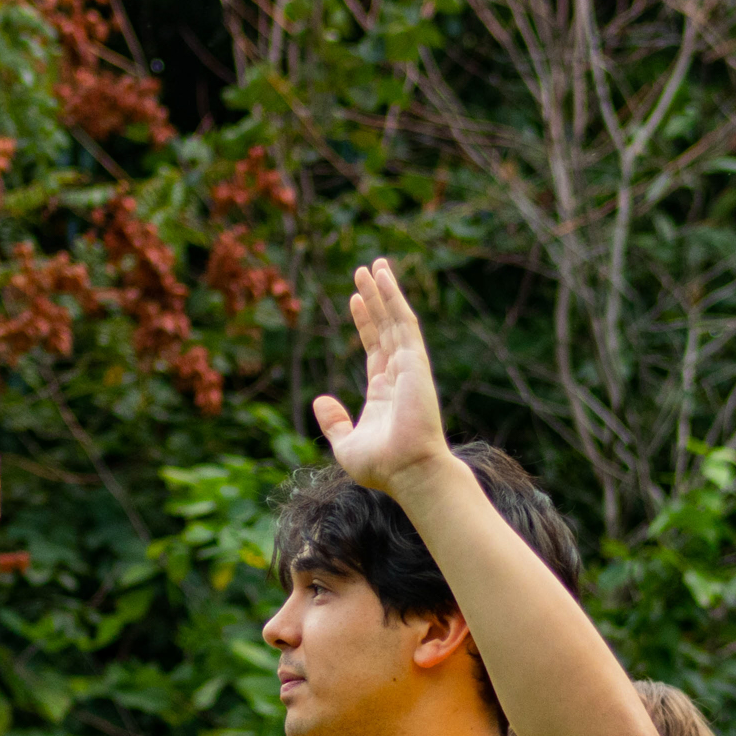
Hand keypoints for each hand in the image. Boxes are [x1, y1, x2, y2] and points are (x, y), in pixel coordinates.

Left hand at [308, 261, 453, 496]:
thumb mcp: (346, 444)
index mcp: (384, 393)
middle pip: (385, 328)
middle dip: (375, 299)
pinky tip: (384, 276)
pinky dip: (394, 298)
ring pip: (395, 319)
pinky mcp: (415, 361)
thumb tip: (320, 400)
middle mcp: (399, 376)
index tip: (355, 300)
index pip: (374, 348)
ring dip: (384, 291)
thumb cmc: (382, 465)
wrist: (409, 470)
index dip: (364, 322)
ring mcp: (408, 366)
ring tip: (372, 265)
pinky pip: (403, 322)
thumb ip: (334, 422)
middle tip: (365, 271)